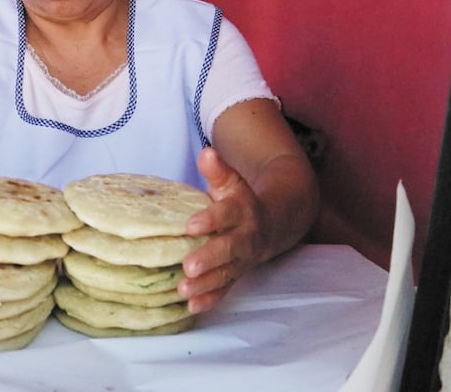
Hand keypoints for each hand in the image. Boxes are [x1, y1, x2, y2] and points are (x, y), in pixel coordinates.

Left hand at [178, 147, 267, 313]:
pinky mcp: (238, 274)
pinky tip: (192, 307)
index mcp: (243, 211)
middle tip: (188, 267)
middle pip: (229, 249)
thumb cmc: (241, 200)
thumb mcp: (232, 182)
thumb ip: (218, 170)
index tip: (190, 225)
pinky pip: (226, 289)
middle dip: (209, 258)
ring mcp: (243, 259)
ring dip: (206, 284)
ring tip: (183, 290)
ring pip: (226, 274)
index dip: (210, 219)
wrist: (274, 223)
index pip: (227, 214)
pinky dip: (210, 299)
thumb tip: (206, 152)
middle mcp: (246, 237)